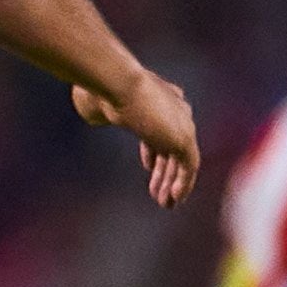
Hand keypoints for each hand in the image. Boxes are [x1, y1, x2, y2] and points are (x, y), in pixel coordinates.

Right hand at [71, 70, 199, 208]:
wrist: (115, 83)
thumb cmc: (100, 91)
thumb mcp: (97, 104)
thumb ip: (102, 112)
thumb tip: (98, 116)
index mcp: (157, 98)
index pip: (160, 130)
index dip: (154, 152)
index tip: (148, 168)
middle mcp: (175, 108)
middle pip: (173, 146)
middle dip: (165, 171)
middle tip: (159, 192)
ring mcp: (182, 122)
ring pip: (182, 159)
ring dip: (172, 182)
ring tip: (166, 204)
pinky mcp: (184, 137)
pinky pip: (188, 166)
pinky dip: (183, 183)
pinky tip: (173, 199)